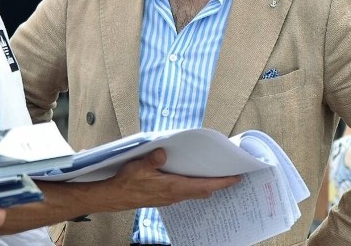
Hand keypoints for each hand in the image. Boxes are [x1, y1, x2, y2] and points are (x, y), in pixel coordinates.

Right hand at [88, 149, 240, 211]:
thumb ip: (153, 159)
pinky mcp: (165, 196)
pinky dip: (195, 186)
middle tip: (232, 175)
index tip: (236, 178)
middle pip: (203, 191)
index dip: (221, 182)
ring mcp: (170, 197)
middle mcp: (174, 194)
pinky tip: (194, 178)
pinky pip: (186, 192)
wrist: (114, 196)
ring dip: (207, 185)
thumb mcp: (138, 166)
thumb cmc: (126, 182)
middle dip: (218, 184)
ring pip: (195, 192)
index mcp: (172, 187)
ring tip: (217, 175)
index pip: (203, 185)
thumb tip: (163, 152)